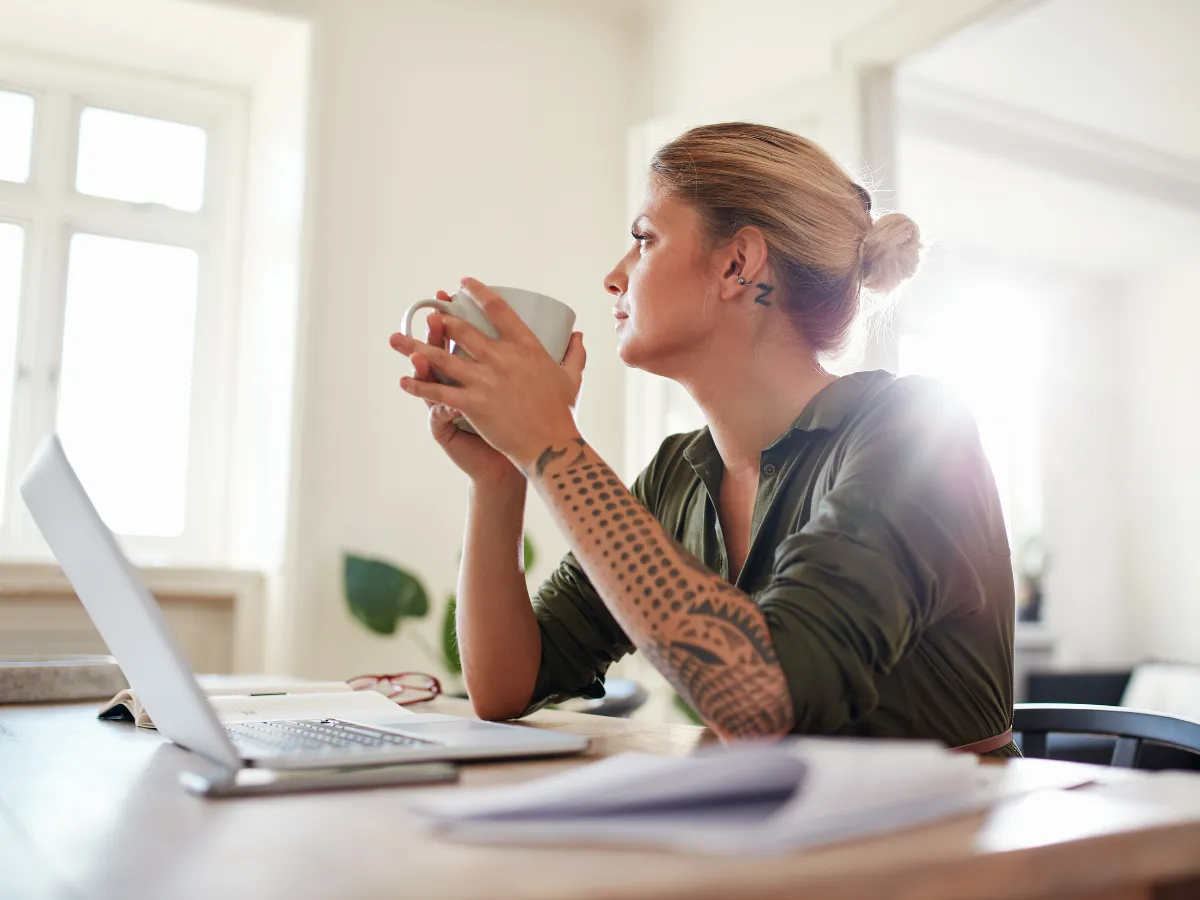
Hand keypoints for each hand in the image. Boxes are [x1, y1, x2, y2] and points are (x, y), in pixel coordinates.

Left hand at [392, 278, 586, 472]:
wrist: (551, 446)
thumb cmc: (562, 413)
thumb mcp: (571, 378)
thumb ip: (574, 354)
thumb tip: (578, 335)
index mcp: (526, 347)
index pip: (499, 310)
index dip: (478, 292)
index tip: (463, 283)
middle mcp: (503, 359)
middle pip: (463, 330)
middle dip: (441, 320)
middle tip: (428, 313)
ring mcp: (486, 381)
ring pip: (443, 359)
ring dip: (416, 348)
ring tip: (397, 339)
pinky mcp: (473, 404)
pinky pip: (439, 393)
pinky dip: (419, 387)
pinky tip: (403, 381)